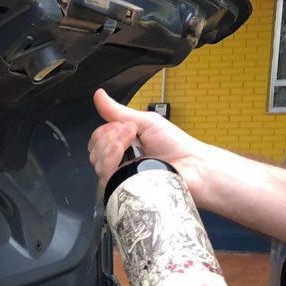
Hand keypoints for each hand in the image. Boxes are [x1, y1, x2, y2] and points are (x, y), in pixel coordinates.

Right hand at [88, 89, 207, 190]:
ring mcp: (121, 177)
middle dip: (109, 137)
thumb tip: (99, 95)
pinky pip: (105, 177)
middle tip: (132, 134)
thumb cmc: (175, 146)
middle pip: (94, 151)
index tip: (126, 126)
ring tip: (133, 144)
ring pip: (97, 164)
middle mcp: (119, 162)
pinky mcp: (123, 189)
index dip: (106, 131)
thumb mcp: (146, 122)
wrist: (192, 166)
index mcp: (123, 145)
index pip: (97, 139)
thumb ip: (119, 111)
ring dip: (111, 148)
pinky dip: (112, 162)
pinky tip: (127, 159)